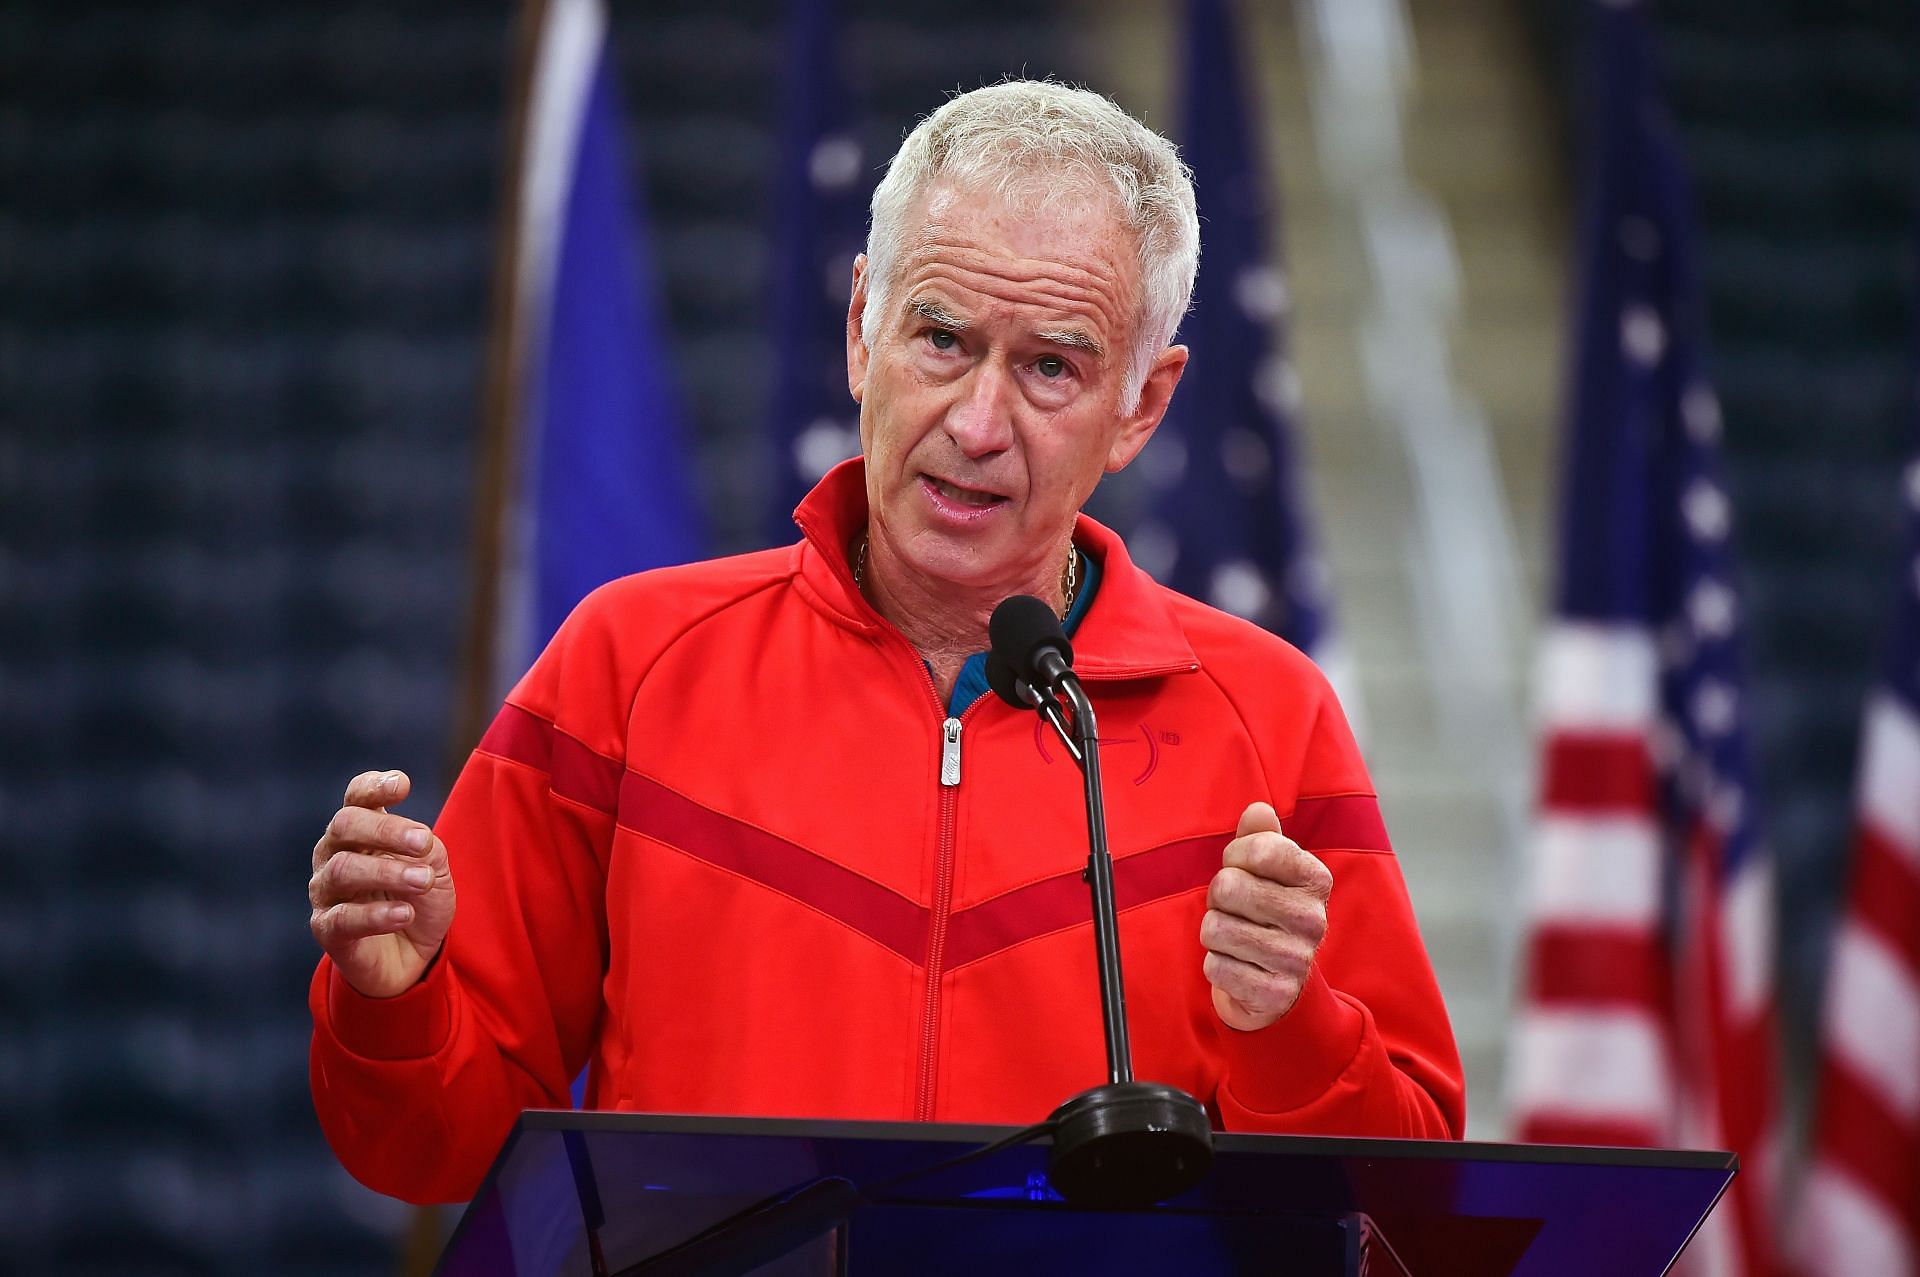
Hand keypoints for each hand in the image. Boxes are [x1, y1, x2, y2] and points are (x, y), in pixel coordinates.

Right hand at [309, 770, 455, 998]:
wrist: (412, 957)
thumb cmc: (418, 901)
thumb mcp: (433, 868)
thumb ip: (425, 849)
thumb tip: (417, 842)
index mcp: (359, 832)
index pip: (356, 798)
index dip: (373, 787)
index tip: (402, 785)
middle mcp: (334, 855)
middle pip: (344, 825)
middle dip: (385, 829)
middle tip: (424, 841)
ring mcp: (326, 892)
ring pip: (343, 870)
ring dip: (388, 872)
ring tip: (424, 881)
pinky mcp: (327, 930)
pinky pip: (343, 918)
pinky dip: (377, 914)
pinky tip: (404, 913)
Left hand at [1201, 802, 1332, 1030]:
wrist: (1279, 985)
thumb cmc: (1265, 913)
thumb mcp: (1266, 871)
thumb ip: (1260, 836)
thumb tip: (1258, 810)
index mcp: (1315, 879)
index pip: (1256, 848)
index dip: (1234, 857)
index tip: (1241, 870)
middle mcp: (1313, 918)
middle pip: (1228, 886)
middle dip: (1218, 898)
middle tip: (1234, 910)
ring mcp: (1296, 959)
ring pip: (1215, 928)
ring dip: (1214, 933)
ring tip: (1235, 938)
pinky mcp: (1274, 993)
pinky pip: (1215, 966)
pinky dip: (1217, 965)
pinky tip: (1237, 965)